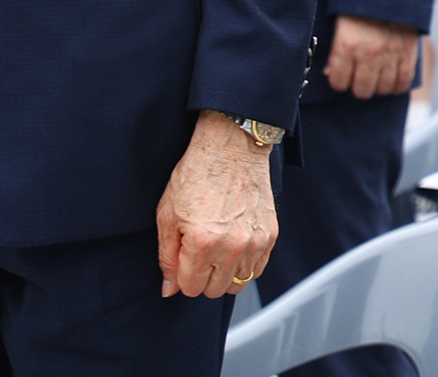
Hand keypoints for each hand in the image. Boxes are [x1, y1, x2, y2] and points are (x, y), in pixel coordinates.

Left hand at [156, 111, 276, 297]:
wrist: (231, 147)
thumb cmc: (196, 175)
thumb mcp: (167, 216)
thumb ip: (167, 257)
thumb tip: (169, 289)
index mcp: (202, 243)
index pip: (190, 288)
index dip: (181, 277)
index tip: (182, 260)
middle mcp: (232, 246)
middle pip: (215, 290)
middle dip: (202, 278)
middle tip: (198, 255)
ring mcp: (255, 240)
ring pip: (239, 283)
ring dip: (225, 274)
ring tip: (217, 251)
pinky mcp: (271, 233)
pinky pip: (258, 268)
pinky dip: (245, 264)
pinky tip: (234, 246)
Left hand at [324, 15, 420, 98]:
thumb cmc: (360, 5)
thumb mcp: (340, 24)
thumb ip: (335, 51)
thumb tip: (331, 73)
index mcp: (347, 45)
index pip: (339, 83)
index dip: (339, 81)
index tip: (342, 75)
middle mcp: (369, 52)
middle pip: (362, 90)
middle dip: (358, 86)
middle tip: (360, 77)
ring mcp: (391, 53)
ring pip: (383, 89)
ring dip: (378, 86)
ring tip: (377, 77)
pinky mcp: (409, 51)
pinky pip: (404, 81)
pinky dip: (398, 86)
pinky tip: (393, 81)